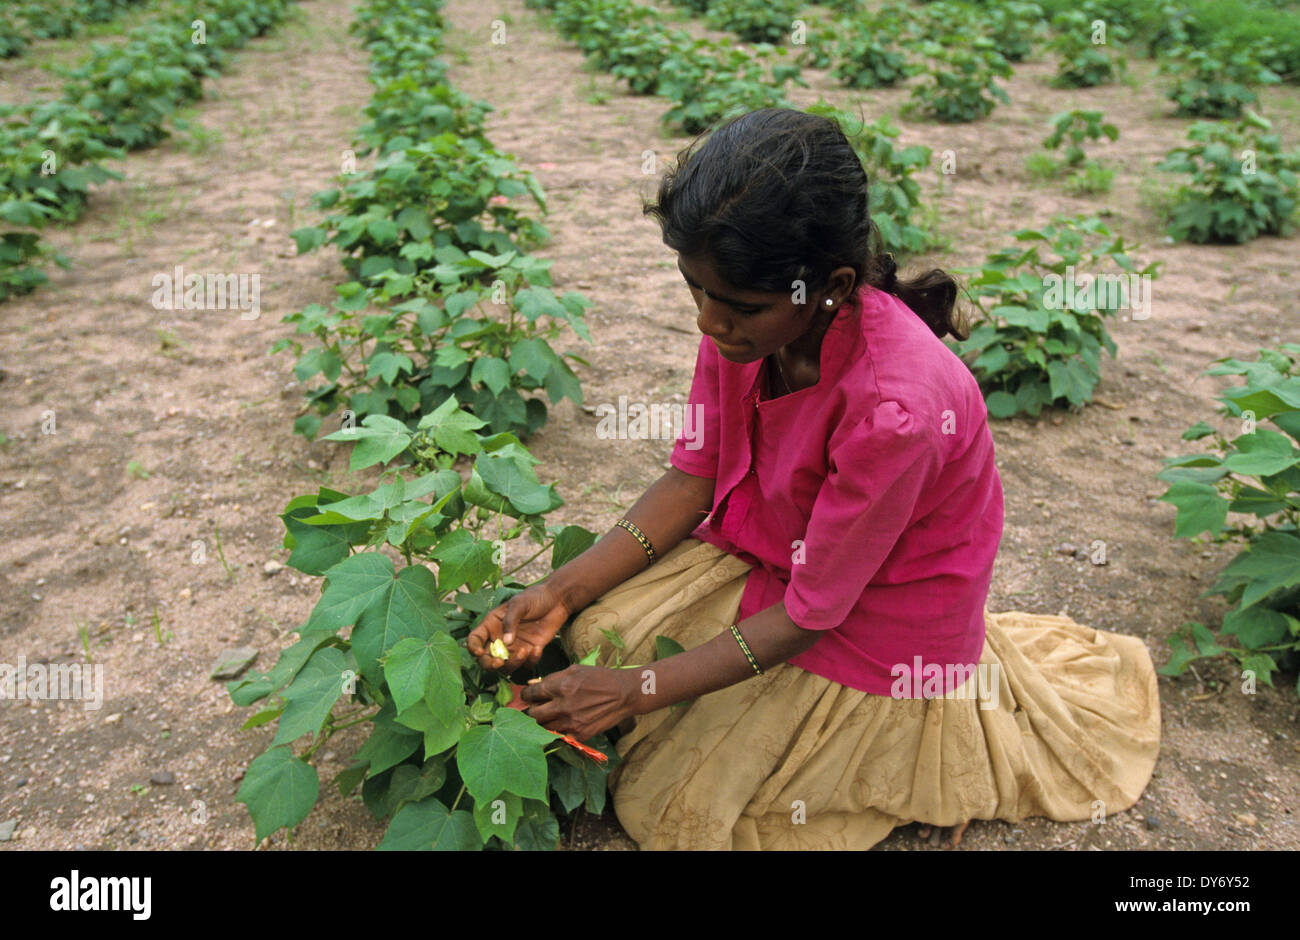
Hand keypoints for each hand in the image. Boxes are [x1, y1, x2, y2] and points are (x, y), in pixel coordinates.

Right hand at [467, 581, 571, 672]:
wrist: (557, 600)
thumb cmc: (535, 597)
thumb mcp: (519, 603)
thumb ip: (510, 621)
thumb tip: (505, 642)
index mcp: (492, 625)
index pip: (475, 639)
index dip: (472, 647)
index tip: (478, 652)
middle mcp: (500, 639)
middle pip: (486, 659)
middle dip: (490, 664)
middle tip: (500, 662)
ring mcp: (514, 647)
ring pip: (506, 666)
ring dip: (513, 664)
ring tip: (525, 650)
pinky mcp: (529, 652)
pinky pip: (526, 665)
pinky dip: (531, 661)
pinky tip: (538, 649)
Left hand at [519, 665, 639, 739]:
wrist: (624, 694)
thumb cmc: (600, 677)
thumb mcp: (576, 670)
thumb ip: (553, 678)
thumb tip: (532, 685)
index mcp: (562, 686)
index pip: (532, 694)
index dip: (525, 695)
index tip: (525, 696)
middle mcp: (564, 706)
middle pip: (533, 715)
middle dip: (530, 711)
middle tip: (533, 709)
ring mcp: (572, 722)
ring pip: (544, 728)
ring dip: (542, 723)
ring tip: (546, 717)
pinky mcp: (580, 734)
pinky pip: (560, 735)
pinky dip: (557, 730)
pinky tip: (561, 723)